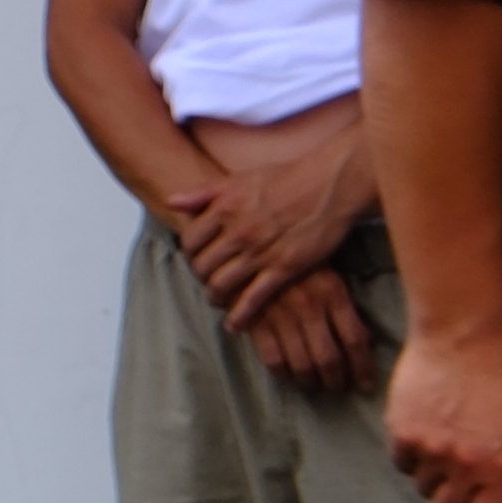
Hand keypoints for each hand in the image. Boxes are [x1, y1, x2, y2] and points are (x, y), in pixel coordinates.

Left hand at [167, 137, 369, 326]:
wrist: (330, 184)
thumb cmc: (286, 178)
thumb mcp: (240, 179)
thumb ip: (204, 193)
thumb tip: (171, 201)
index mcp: (225, 208)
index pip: (190, 241)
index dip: (190, 253)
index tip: (196, 258)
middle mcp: (238, 232)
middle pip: (202, 266)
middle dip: (200, 276)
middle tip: (205, 281)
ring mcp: (260, 252)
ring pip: (221, 284)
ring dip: (215, 297)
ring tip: (217, 299)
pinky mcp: (284, 268)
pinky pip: (254, 299)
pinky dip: (240, 315)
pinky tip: (235, 324)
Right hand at [243, 268, 374, 395]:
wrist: (252, 239)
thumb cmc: (298, 255)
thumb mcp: (328, 271)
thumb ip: (343, 304)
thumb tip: (364, 340)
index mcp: (332, 292)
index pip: (355, 340)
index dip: (362, 368)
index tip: (365, 384)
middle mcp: (309, 307)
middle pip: (329, 359)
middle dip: (336, 380)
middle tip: (338, 387)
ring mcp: (281, 315)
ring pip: (302, 364)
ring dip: (310, 381)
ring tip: (314, 383)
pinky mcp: (256, 320)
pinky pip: (272, 359)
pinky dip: (282, 374)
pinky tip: (287, 375)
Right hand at [384, 323, 501, 502]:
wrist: (464, 340)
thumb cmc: (500, 386)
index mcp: (501, 469)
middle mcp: (466, 466)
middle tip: (455, 477)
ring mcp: (432, 451)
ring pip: (421, 487)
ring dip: (430, 472)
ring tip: (442, 440)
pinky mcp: (403, 433)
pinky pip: (401, 463)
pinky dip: (410, 452)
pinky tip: (424, 427)